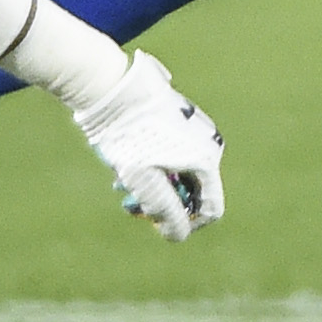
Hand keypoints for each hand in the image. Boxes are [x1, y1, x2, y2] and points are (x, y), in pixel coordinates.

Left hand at [61, 49, 225, 241]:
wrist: (110, 86)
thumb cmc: (127, 136)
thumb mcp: (145, 181)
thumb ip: (165, 212)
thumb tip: (178, 235)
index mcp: (206, 159)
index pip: (211, 208)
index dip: (187, 225)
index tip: (158, 225)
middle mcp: (208, 142)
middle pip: (192, 190)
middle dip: (163, 202)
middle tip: (131, 204)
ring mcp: (194, 128)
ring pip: (178, 171)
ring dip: (154, 184)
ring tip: (121, 182)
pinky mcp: (178, 117)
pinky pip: (172, 152)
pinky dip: (153, 164)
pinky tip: (124, 162)